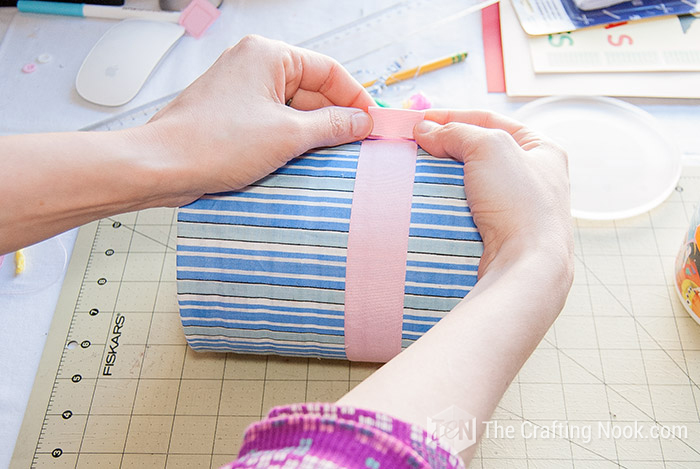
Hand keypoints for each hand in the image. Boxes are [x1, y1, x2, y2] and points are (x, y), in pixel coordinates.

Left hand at [141, 35, 374, 204]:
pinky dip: (290, 140)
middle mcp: (254, 66)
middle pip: (312, 89)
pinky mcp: (233, 115)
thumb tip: (361, 121)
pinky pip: (274, 122)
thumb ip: (332, 125)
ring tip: (329, 158)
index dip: (355, 97)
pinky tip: (301, 161)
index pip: (328, 70)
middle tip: (356, 146)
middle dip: (334, 119)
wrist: (161, 166)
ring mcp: (242, 91)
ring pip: (294, 109)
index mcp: (268, 55)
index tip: (372, 123)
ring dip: (312, 134)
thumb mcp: (287, 135)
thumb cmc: (212, 143)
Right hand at [413, 110, 572, 277]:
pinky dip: (448, 202)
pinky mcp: (502, 232)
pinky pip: (468, 209)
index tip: (420, 120)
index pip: (489, 120)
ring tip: (418, 172)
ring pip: (472, 181)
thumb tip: (424, 130)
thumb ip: (455, 132)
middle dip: (446, 147)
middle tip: (416, 146)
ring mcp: (518, 206)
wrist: (526, 264)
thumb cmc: (518, 202)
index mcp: (542, 148)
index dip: (452, 116)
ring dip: (444, 176)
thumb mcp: (488, 148)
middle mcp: (534, 176)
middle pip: (479, 150)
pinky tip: (431, 200)